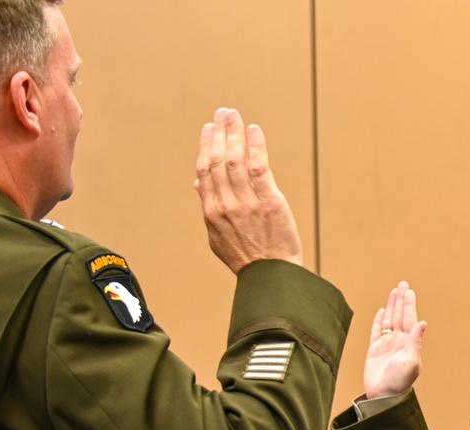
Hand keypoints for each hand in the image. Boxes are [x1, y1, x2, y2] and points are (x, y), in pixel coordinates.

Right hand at [194, 108, 302, 273]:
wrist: (271, 276)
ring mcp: (247, 202)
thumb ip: (209, 208)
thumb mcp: (218, 237)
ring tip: (235, 116)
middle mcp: (226, 204)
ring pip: (235, 159)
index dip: (205, 145)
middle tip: (223, 113)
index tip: (208, 127)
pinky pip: (259, 167)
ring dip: (234, 133)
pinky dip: (255, 146)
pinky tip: (254, 131)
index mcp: (211, 211)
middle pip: (217, 159)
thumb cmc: (247, 258)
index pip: (204, 170)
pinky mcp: (269, 202)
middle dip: (219, 132)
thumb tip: (198, 184)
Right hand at [364, 281, 427, 398]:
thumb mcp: (412, 362)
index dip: (409, 304)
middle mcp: (399, 341)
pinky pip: (377, 331)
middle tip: (402, 284)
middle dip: (401, 300)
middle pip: (400, 315)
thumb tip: (422, 323)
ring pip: (389, 320)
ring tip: (394, 292)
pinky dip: (379, 320)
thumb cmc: (399, 382)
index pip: (409, 319)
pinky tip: (383, 311)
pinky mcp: (374, 350)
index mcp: (409, 343)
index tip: (408, 291)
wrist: (383, 396)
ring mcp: (387, 345)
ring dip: (392, 306)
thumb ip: (415, 342)